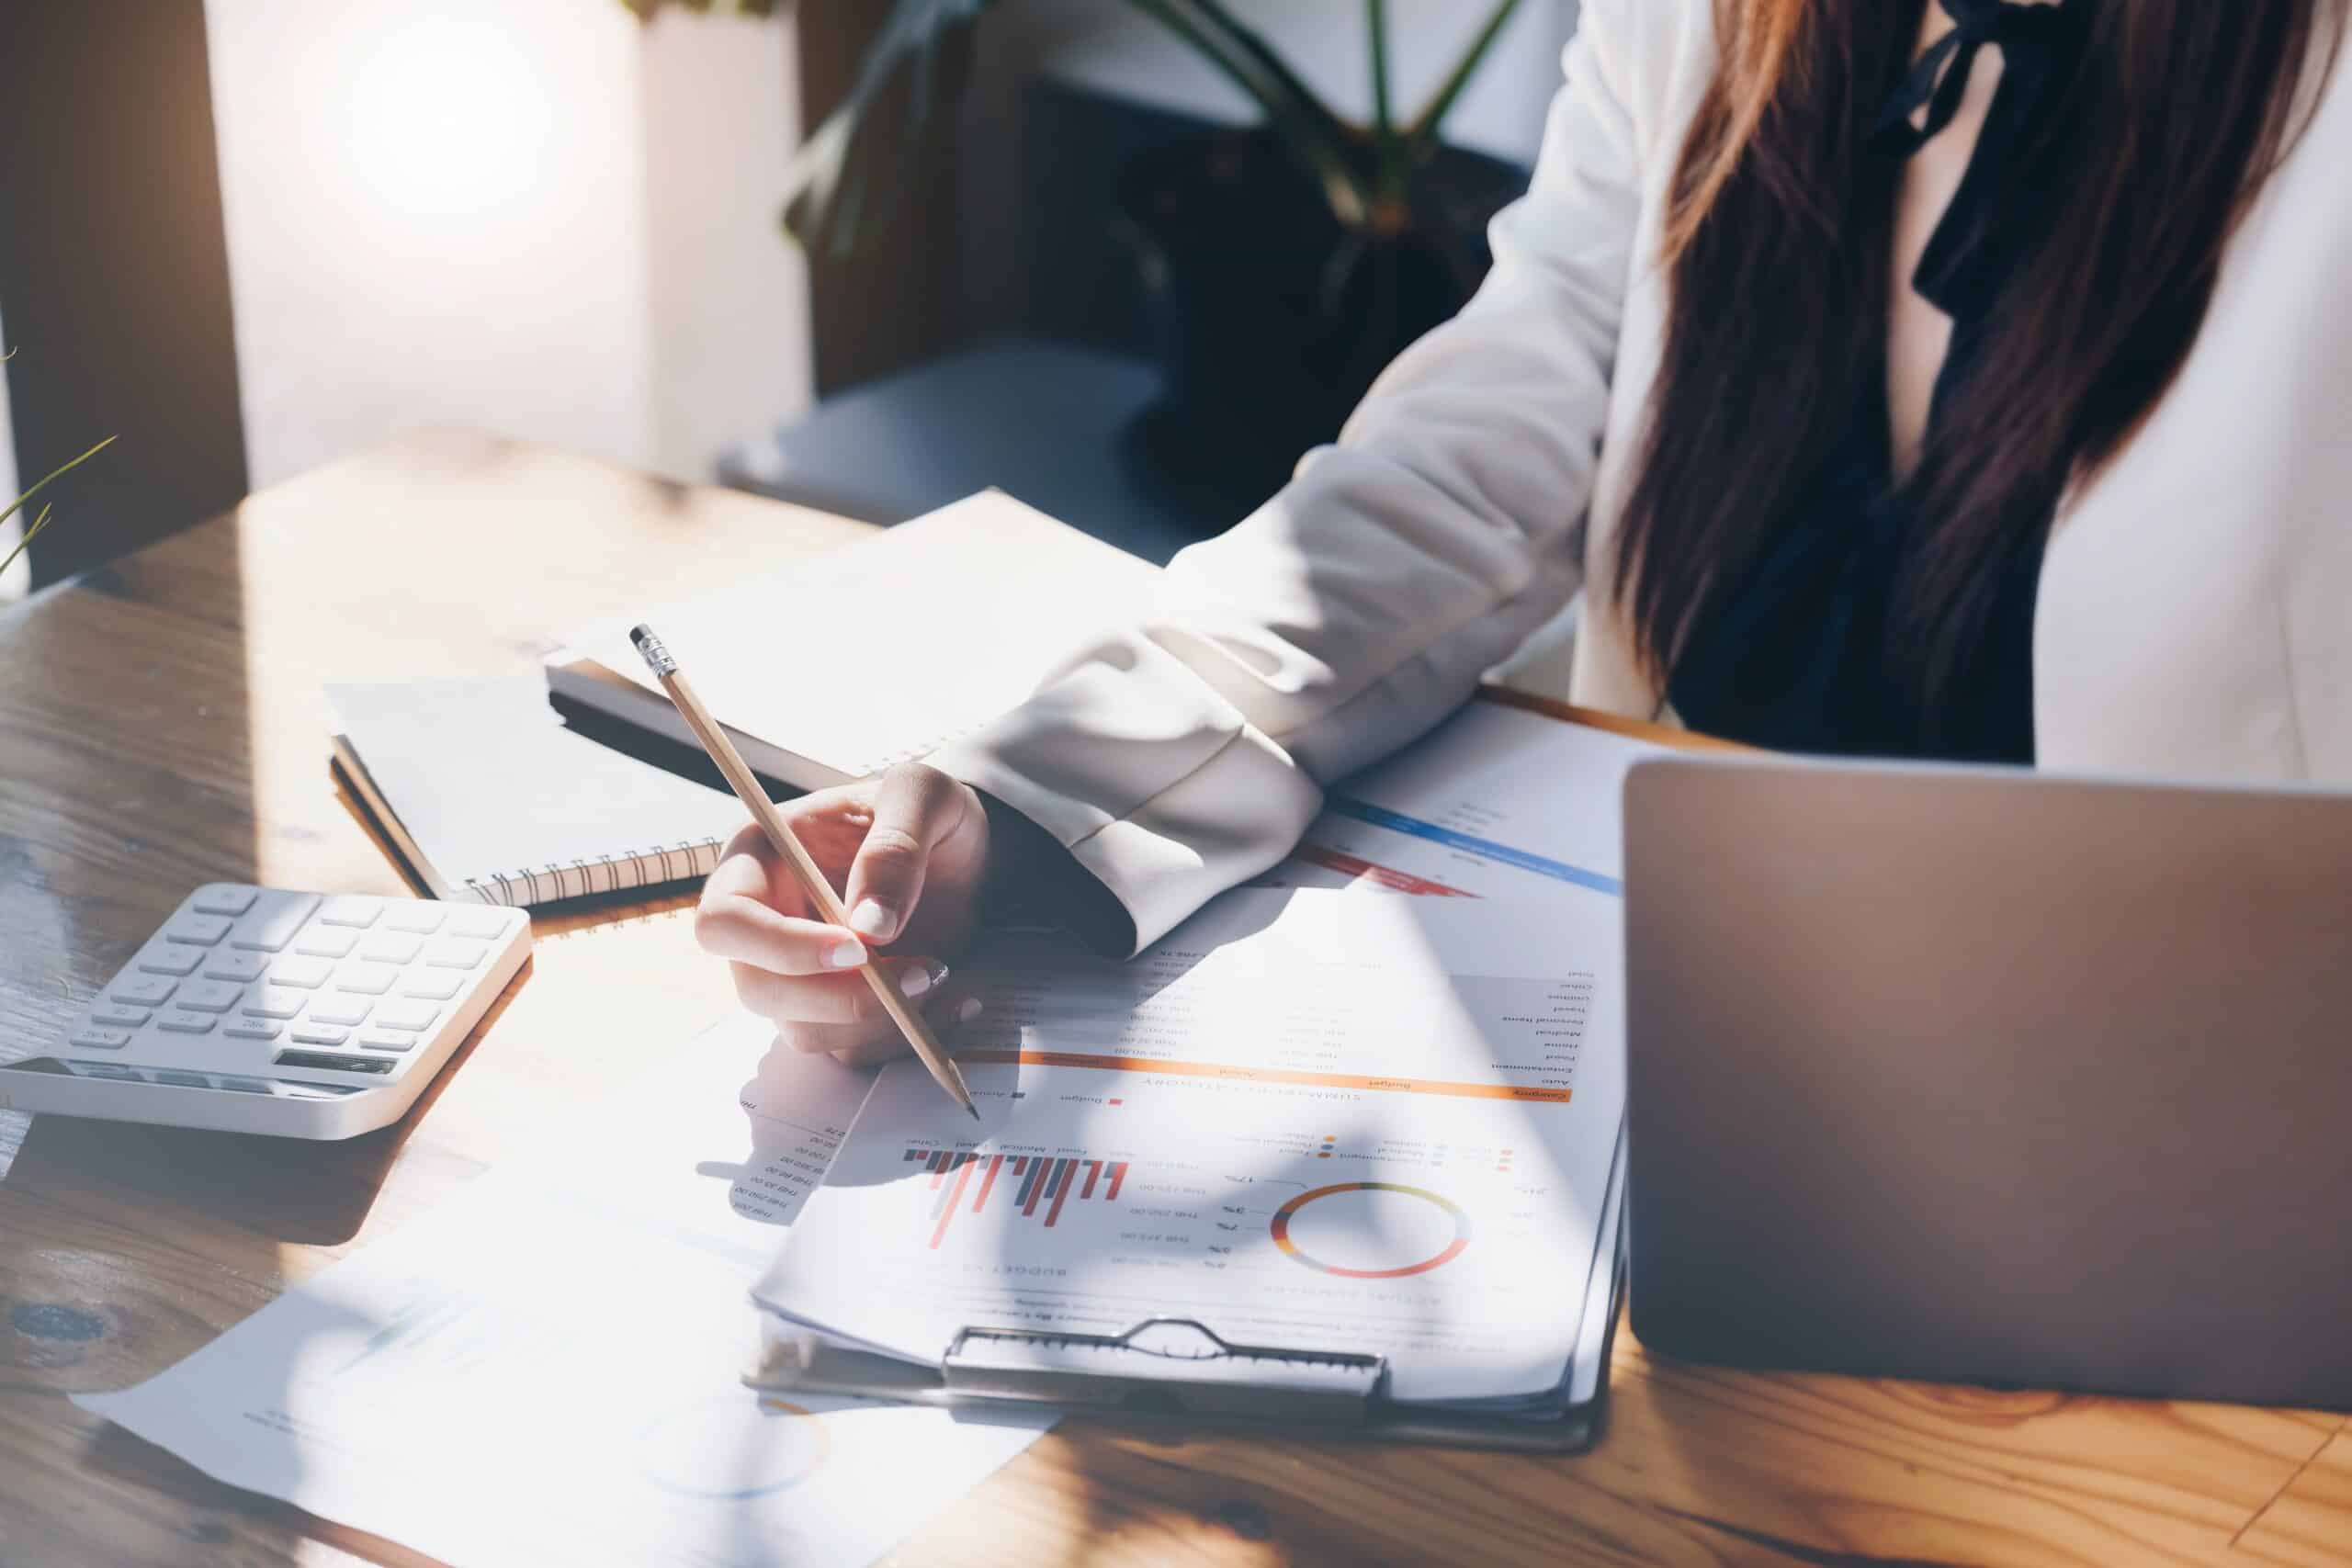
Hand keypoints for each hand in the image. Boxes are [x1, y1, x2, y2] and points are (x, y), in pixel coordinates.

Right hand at [695, 763, 989, 1064]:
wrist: (958, 849)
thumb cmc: (923, 811)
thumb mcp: (921, 796)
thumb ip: (896, 847)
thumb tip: (870, 927)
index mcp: (760, 860)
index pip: (725, 921)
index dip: (779, 946)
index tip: (857, 948)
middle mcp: (765, 923)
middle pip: (758, 990)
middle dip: (840, 997)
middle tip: (920, 972)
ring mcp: (797, 973)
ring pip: (806, 1030)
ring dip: (879, 1019)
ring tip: (943, 972)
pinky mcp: (836, 1007)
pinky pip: (854, 1046)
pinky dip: (906, 1035)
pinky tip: (955, 998)